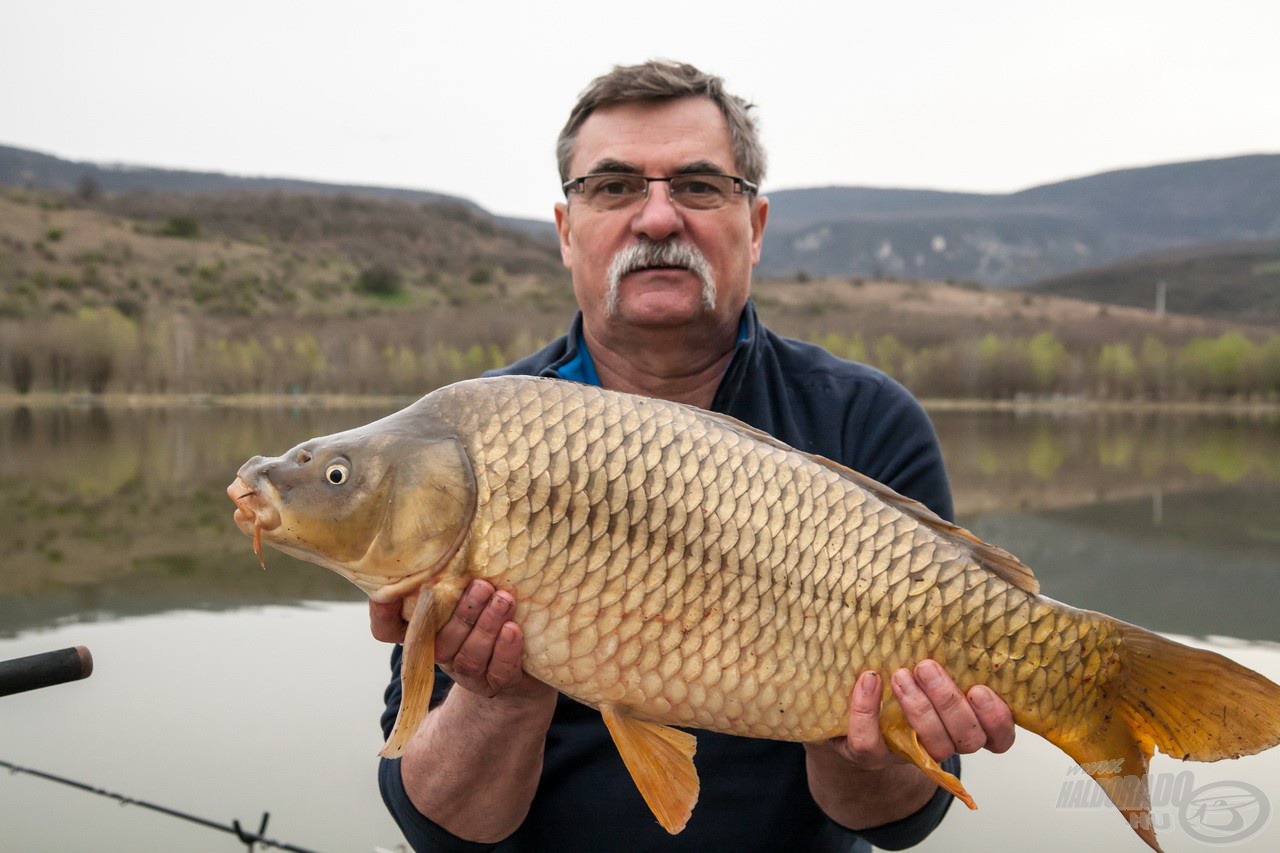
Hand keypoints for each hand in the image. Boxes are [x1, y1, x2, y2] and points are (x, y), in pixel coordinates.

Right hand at [369, 580, 552, 702]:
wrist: (527, 659)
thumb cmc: (490, 611)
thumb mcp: (469, 590)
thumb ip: (457, 573)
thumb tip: (456, 521)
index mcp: (425, 630)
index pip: (388, 630)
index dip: (382, 615)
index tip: (386, 593)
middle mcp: (441, 653)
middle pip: (440, 642)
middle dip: (463, 612)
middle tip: (482, 585)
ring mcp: (468, 673)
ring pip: (470, 655)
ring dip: (486, 626)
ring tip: (504, 600)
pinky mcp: (497, 684)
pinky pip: (498, 671)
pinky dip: (505, 650)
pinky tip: (514, 629)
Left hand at [834, 659, 1014, 769]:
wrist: (853, 717)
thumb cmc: (905, 682)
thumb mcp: (931, 665)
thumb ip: (947, 652)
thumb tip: (953, 607)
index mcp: (969, 724)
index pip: (1000, 737)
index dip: (996, 719)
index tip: (979, 689)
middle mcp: (947, 743)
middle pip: (966, 738)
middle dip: (949, 702)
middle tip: (927, 667)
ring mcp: (911, 752)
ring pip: (930, 745)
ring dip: (918, 708)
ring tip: (901, 675)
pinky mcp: (871, 754)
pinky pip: (871, 742)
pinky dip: (868, 710)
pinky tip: (869, 680)